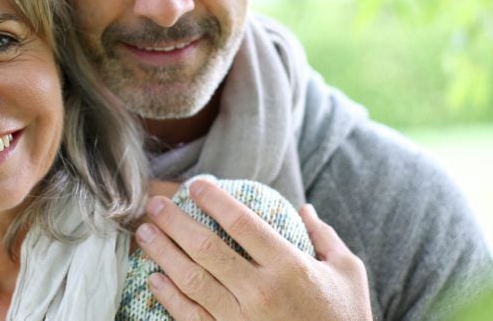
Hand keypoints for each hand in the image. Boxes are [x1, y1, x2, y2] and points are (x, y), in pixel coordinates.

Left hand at [135, 178, 372, 320]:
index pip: (242, 223)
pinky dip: (170, 298)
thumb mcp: (347, 273)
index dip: (214, 200)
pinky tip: (154, 279)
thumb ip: (324, 237)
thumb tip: (304, 208)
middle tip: (156, 204)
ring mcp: (242, 320)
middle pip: (207, 249)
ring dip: (164, 254)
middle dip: (175, 222)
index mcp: (290, 267)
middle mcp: (261, 292)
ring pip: (192, 281)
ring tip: (145, 233)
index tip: (195, 185)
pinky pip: (192, 318)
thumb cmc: (345, 319)